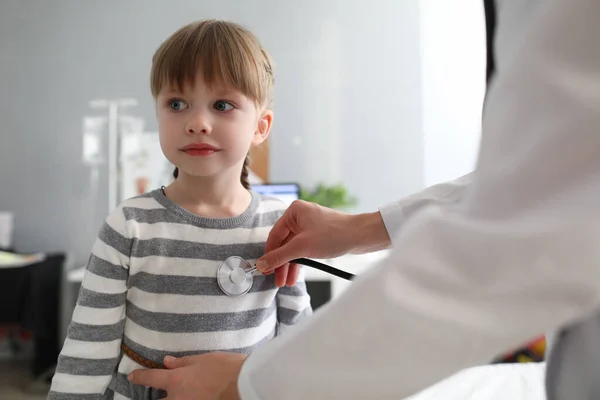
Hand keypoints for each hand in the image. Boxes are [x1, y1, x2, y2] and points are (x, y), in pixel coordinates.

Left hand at [128, 352, 245, 399]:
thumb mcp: (202, 359)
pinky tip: (188, 394)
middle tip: (156, 393)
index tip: (132, 376)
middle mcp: (177, 399)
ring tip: (173, 393)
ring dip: (168, 399)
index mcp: (176, 381)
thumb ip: (182, 363)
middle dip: (154, 398)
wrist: (244, 384)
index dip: (139, 377)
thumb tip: (166, 362)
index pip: (151, 378)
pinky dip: (181, 399)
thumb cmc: (225, 368)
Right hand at [258, 201, 389, 277]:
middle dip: (280, 263)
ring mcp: (309, 226)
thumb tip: (262, 264)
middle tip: (276, 280)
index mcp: (294, 211)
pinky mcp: (318, 236)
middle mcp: (300, 216)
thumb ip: (280, 256)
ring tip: (286, 282)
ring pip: (293, 249)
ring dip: (289, 266)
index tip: (265, 270)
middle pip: (283, 243)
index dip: (269, 254)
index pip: (274, 236)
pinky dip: (299, 262)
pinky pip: (303, 250)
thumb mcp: (302, 247)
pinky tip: (294, 276)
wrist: (361, 236)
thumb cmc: (334, 234)